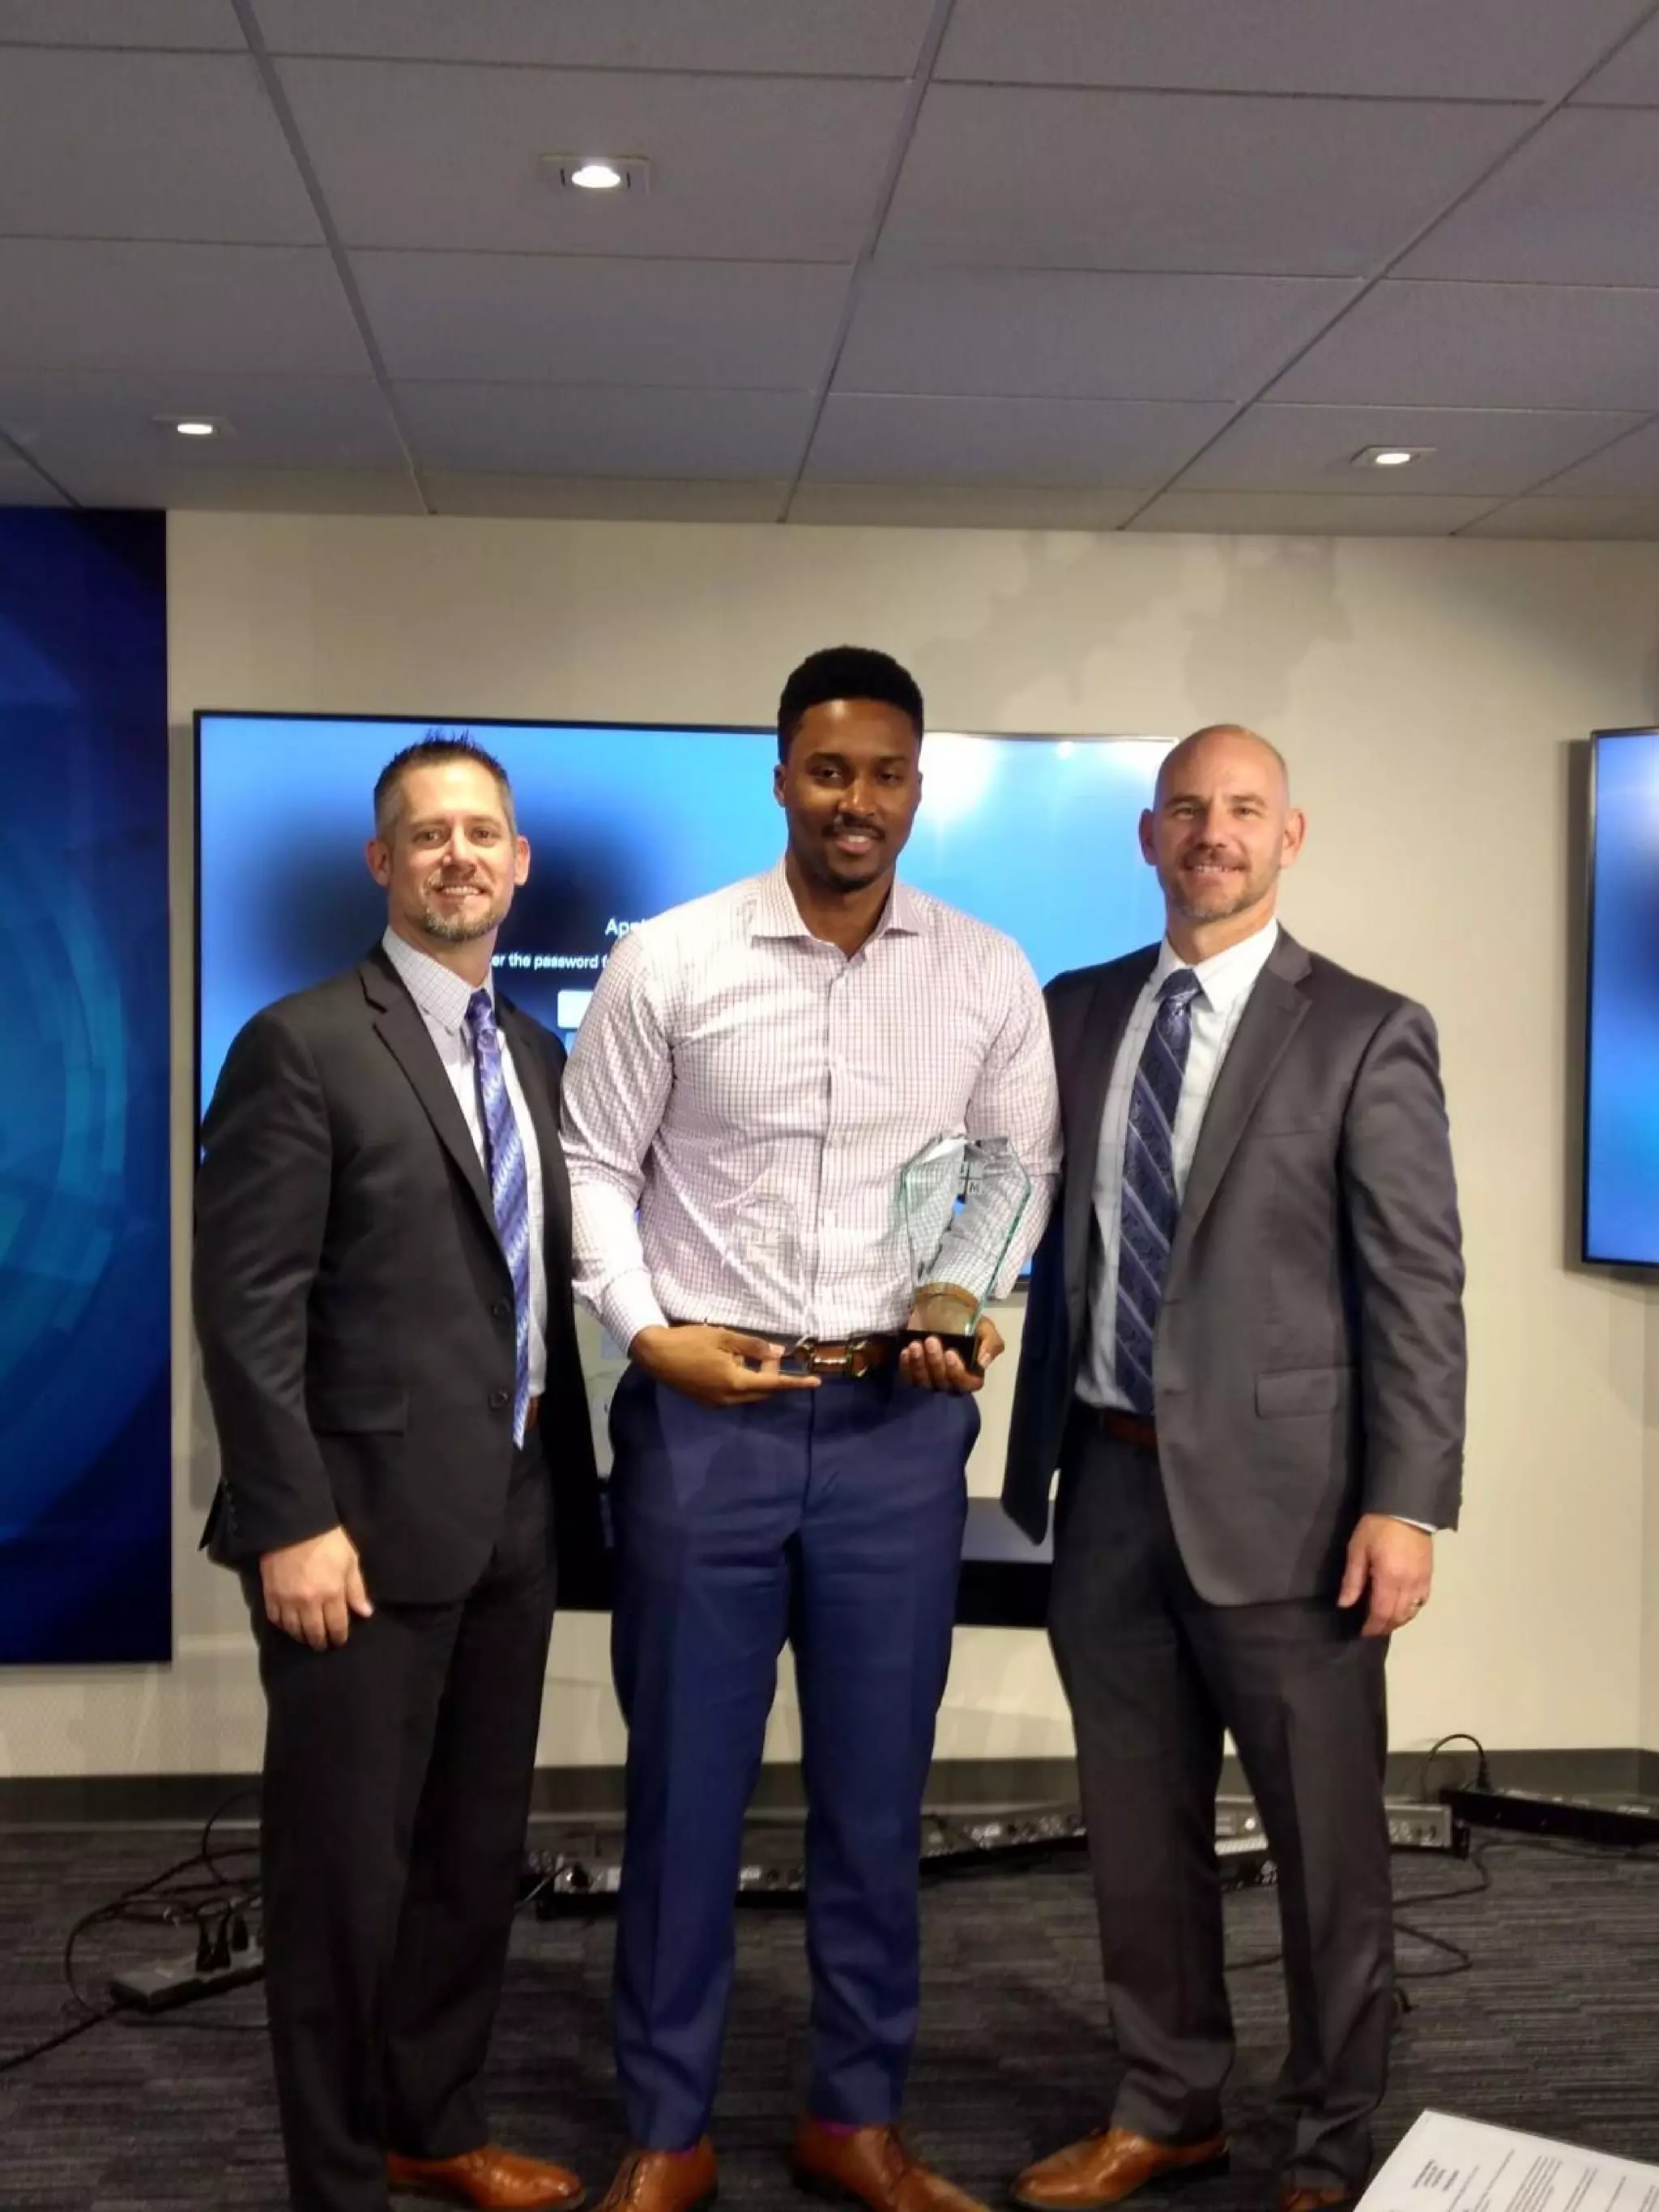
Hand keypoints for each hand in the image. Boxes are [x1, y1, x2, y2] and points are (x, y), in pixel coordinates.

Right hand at [260, 1525, 372, 1650]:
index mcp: (332, 1593)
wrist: (294, 1524)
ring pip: (293, 1629)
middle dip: (320, 1641)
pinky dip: (283, 1625)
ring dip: (301, 1636)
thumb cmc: (328, 1540)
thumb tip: (365, 1613)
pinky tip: (288, 1624)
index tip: (340, 1641)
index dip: (339, 1636)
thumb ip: (356, 1589)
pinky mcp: (270, 1594)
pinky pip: (275, 1619)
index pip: (337, 1625)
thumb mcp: (349, 1560)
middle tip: (323, 1644)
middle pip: (314, 1632)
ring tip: (306, 1637)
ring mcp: (287, 1600)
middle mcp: (309, 1602)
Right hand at [630, 1324, 821, 1407]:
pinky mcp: (707, 1401)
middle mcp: (729, 1399)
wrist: (655, 1355)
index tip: (816, 1382)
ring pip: (749, 1393)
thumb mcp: (725, 1337)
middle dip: (772, 1374)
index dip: (796, 1383)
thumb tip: (778, 1351)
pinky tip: (732, 1363)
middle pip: (763, 1390)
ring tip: (746, 1353)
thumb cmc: (690, 1341)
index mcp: (736, 1383)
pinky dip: (742, 1381)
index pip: (774, 1384)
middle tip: (769, 1352)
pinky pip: (735, 1394)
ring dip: (756, 1377)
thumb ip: (754, 1346)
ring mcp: (717, 1403)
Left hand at [899, 1313, 1003, 1394]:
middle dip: (936, 1363)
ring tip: (915, 1345)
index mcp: (971, 1374)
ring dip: (919, 1365)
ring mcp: (931, 1379)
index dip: (957, 1373)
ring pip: (924, 1383)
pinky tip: (906, 1352)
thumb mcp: (985, 1329)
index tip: (950, 1353)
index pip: (967, 1385)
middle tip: (931, 1341)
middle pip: (943, 1384)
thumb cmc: (967, 1322)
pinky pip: (908, 1378)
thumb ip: (991, 1344)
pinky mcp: (914, 1373)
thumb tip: (982, 1362)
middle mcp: (951, 1381)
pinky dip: (906, 1367)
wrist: (943, 1309)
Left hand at [1337, 1514, 1432, 1637]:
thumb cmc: (1376, 1527)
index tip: (1363, 1632)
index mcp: (1388, 1579)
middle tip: (1372, 1629)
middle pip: (1398, 1616)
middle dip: (1384, 1627)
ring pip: (1412, 1612)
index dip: (1372, 1626)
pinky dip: (1412, 1610)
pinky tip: (1404, 1608)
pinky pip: (1422, 1601)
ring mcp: (1421, 1581)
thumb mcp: (1358, 1550)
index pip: (1381, 1613)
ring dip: (1398, 1621)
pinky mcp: (1429, 1575)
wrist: (1406, 1509)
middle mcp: (1408, 1585)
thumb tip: (1345, 1604)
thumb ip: (1352, 1579)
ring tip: (1385, 1621)